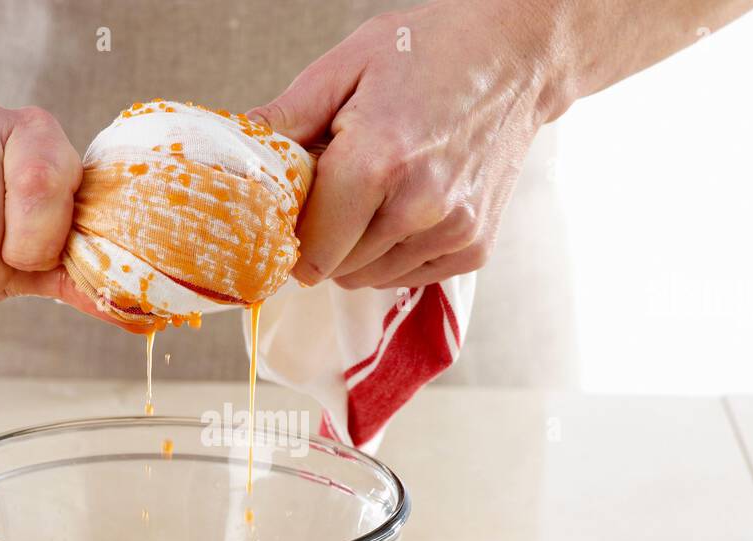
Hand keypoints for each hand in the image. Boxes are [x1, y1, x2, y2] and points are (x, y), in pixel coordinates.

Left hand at [249, 0, 567, 289]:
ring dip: (356, 249)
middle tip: (336, 189)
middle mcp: (419, 206)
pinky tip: (406, 204)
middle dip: (322, 237)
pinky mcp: (474, 248)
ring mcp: (452, 232)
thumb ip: (286, 119)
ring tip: (375, 191)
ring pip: (367, 277)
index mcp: (378, 161)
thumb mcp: (346, 66)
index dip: (289, 235)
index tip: (289, 213)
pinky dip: (393, 252)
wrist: (518, 56)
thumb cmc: (430, 51)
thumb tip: (233, 156)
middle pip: (333, 268)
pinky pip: (404, 276)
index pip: (308, 247)